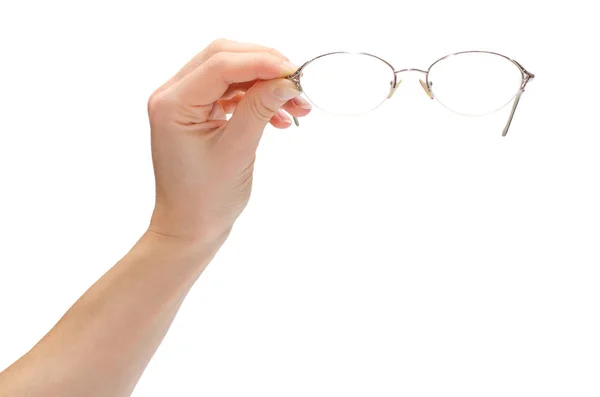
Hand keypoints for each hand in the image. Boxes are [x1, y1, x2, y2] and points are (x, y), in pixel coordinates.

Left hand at [146, 39, 310, 242]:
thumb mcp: (237, 151)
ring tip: (296, 106)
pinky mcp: (197, 113)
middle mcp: (172, 96)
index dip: (262, 62)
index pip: (220, 64)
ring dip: (264, 84)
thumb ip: (260, 109)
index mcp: (172, 104)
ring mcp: (183, 103)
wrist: (189, 228)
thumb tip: (288, 80)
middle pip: (223, 58)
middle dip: (264, 67)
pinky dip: (256, 99)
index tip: (296, 73)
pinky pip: (230, 93)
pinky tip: (278, 118)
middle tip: (297, 85)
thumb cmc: (206, 199)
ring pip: (230, 73)